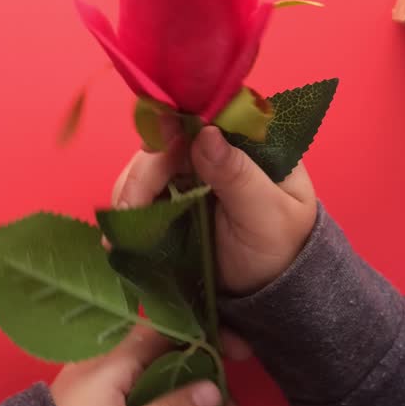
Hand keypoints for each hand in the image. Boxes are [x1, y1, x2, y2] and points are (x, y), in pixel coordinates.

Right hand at [112, 126, 317, 293]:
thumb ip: (239, 176)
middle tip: (129, 209)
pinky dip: (129, 208)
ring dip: (130, 192)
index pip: (207, 115)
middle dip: (144, 173)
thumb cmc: (282, 248)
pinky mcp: (174, 196)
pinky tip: (122, 233)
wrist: (270, 290)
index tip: (156, 150)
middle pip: (167, 141)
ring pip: (148, 165)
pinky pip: (142, 191)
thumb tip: (206, 133)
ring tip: (124, 229)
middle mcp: (216, 149)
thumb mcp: (269, 215)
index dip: (175, 125)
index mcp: (249, 141)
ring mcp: (192, 171)